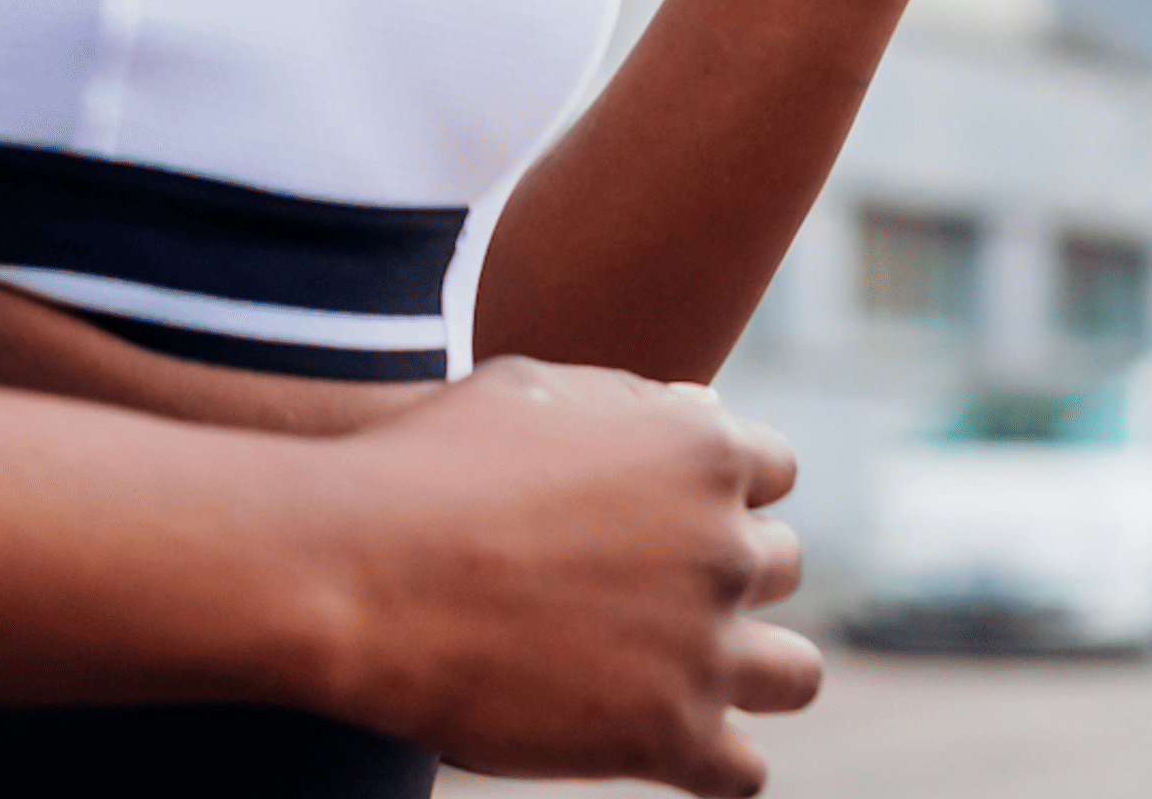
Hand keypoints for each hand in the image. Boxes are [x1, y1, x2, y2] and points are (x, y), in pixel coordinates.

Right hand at [322, 361, 817, 791]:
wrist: (356, 575)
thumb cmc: (426, 466)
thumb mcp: (529, 391)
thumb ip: (630, 402)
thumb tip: (705, 412)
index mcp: (702, 451)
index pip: (774, 471)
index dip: (722, 490)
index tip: (670, 513)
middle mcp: (724, 548)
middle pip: (781, 566)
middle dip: (727, 572)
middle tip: (652, 590)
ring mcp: (705, 648)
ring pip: (795, 673)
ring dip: (752, 667)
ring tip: (687, 668)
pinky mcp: (670, 736)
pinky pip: (743, 769)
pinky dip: (716, 758)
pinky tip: (666, 737)